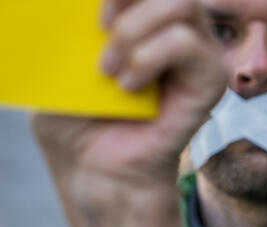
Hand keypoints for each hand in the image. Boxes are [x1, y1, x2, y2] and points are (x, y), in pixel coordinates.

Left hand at [33, 0, 224, 226]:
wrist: (92, 171)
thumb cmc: (73, 119)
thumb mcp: (57, 59)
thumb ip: (70, 24)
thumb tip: (73, 6)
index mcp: (138, 14)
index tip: (92, 14)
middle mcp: (173, 28)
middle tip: (99, 32)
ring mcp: (195, 54)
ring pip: (182, 4)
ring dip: (136, 31)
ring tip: (110, 70)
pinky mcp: (209, 82)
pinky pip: (189, 45)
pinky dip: (152, 58)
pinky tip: (130, 87)